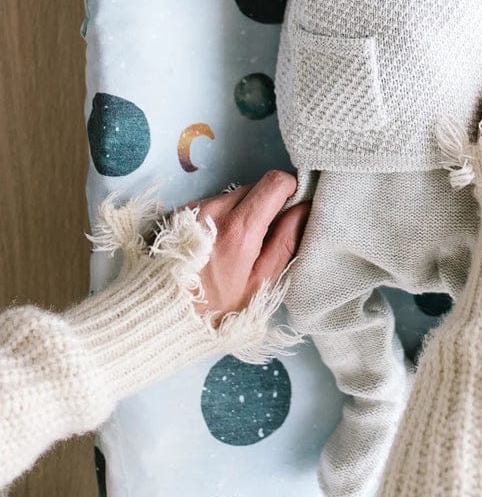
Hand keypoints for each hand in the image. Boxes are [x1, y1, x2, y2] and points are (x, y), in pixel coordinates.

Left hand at [182, 170, 311, 321]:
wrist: (162, 315)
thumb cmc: (216, 308)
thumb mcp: (260, 283)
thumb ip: (286, 242)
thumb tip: (305, 208)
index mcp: (238, 229)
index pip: (275, 182)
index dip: (290, 190)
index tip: (291, 207)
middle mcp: (213, 210)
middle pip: (255, 186)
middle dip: (265, 205)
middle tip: (262, 237)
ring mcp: (193, 208)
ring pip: (234, 194)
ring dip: (242, 211)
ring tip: (234, 246)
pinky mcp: (179, 212)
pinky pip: (213, 203)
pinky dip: (221, 217)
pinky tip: (215, 245)